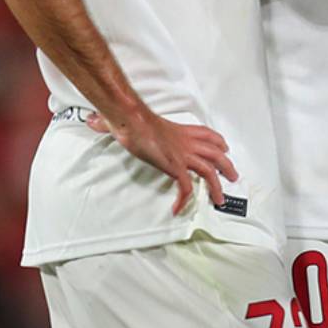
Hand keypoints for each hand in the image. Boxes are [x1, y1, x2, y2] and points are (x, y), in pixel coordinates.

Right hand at [87, 109, 235, 215]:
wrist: (132, 120)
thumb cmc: (132, 118)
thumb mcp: (131, 119)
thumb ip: (116, 122)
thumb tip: (93, 120)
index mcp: (181, 130)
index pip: (207, 134)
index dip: (219, 142)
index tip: (224, 148)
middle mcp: (187, 143)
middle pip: (216, 154)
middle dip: (227, 166)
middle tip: (233, 177)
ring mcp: (183, 155)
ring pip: (210, 172)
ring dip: (217, 187)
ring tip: (219, 200)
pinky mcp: (175, 167)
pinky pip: (186, 187)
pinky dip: (185, 200)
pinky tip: (178, 209)